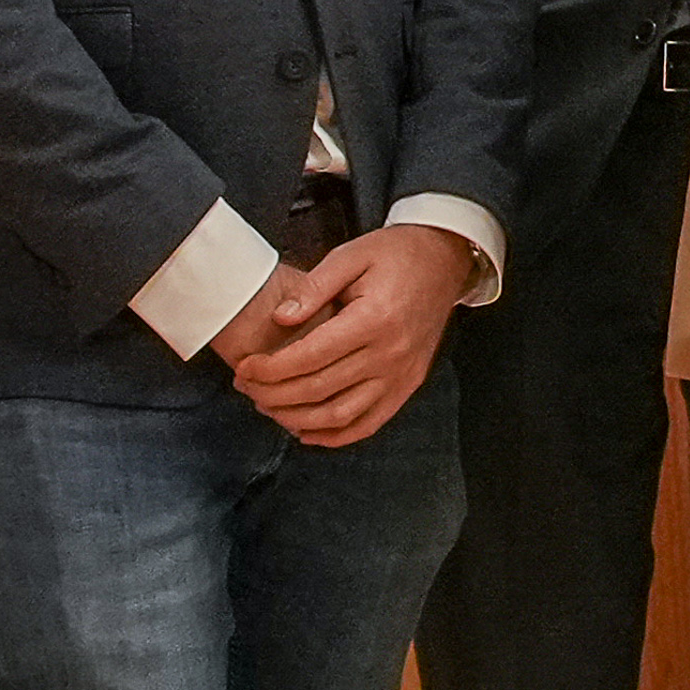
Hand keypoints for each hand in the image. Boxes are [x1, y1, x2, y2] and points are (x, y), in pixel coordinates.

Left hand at [220, 224, 474, 446]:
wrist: (444, 260)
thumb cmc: (395, 254)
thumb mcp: (351, 255)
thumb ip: (313, 287)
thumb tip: (280, 318)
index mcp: (374, 319)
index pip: (310, 356)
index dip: (271, 367)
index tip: (244, 367)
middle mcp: (391, 353)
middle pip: (320, 388)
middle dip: (273, 393)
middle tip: (245, 387)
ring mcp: (402, 373)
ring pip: (341, 414)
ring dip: (298, 418)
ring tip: (267, 407)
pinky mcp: (409, 383)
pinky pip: (370, 422)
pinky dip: (336, 435)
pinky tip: (307, 432)